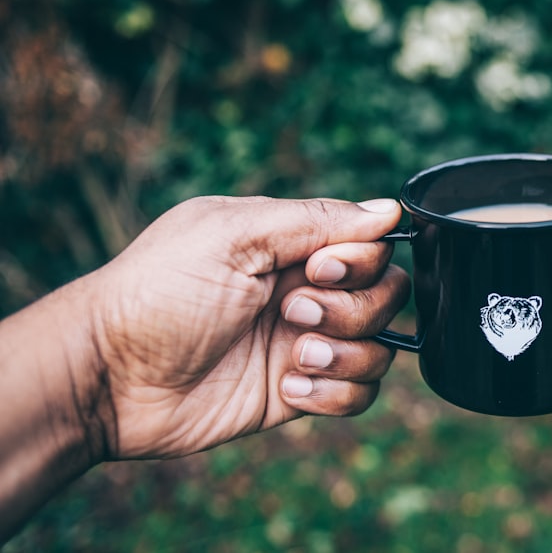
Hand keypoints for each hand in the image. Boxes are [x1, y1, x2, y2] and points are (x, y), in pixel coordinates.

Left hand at [90, 195, 408, 458]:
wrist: (108, 377)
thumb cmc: (159, 293)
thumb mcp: (234, 235)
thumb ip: (316, 219)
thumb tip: (389, 210)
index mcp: (290, 244)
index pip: (372, 245)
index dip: (361, 261)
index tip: (316, 270)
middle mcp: (304, 291)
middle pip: (387, 296)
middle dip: (352, 310)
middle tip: (292, 314)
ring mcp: (304, 344)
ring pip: (380, 348)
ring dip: (346, 356)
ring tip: (294, 360)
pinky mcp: (298, 393)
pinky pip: (359, 396)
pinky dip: (335, 395)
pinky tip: (288, 389)